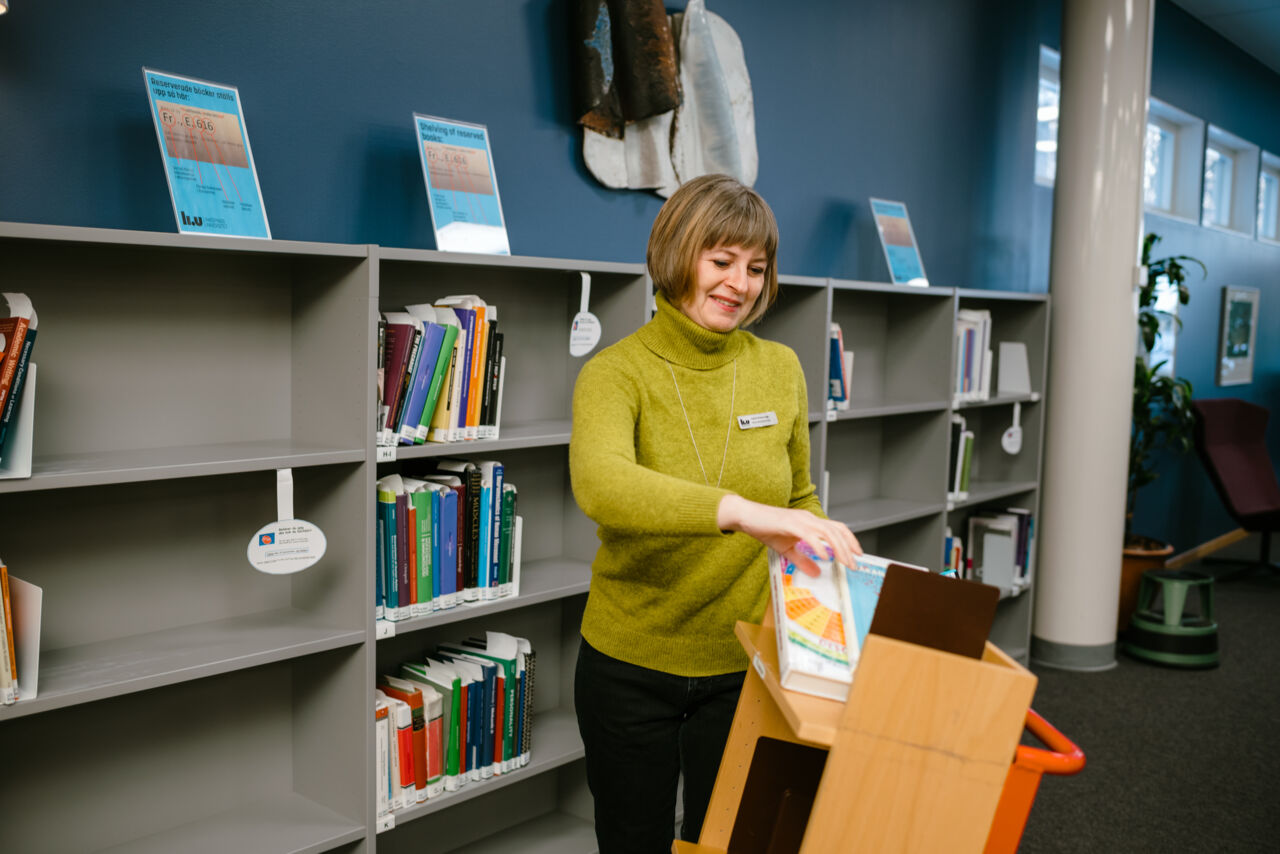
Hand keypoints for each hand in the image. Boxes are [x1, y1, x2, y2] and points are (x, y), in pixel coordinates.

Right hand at [717, 495, 861, 576]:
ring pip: (828, 532)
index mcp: (810, 522)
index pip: (837, 528)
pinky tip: (825, 557)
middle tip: (855, 564)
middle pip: (837, 531)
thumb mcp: (787, 549)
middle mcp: (809, 518)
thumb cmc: (766, 528)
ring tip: (844, 562)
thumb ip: (803, 560)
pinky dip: (820, 547)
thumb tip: (817, 572)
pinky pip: (810, 535)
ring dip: (839, 548)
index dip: (850, 540)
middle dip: (848, 548)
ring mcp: (801, 520)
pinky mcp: (791, 524)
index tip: (857, 554)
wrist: (747, 517)